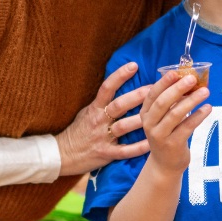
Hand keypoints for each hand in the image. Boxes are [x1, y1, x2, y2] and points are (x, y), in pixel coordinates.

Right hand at [55, 62, 150, 176]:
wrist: (63, 154)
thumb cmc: (78, 131)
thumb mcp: (87, 111)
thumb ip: (102, 101)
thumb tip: (119, 84)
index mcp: (94, 108)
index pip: (107, 87)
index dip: (120, 75)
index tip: (134, 65)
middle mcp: (99, 120)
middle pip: (119, 105)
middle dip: (137, 96)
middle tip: (154, 88)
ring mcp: (102, 137)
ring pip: (123, 126)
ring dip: (140, 120)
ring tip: (158, 114)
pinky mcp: (106, 153)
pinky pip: (124, 150)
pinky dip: (138, 148)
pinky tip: (151, 143)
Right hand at [140, 72, 210, 173]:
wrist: (165, 164)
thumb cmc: (166, 134)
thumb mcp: (162, 118)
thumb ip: (171, 102)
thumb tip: (188, 81)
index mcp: (145, 113)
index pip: (152, 94)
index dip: (163, 83)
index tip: (176, 72)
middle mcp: (149, 124)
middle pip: (163, 103)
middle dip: (178, 89)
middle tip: (192, 79)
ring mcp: (160, 135)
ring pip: (175, 114)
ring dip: (192, 101)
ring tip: (205, 92)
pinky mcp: (173, 145)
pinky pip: (187, 127)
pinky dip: (198, 116)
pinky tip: (208, 108)